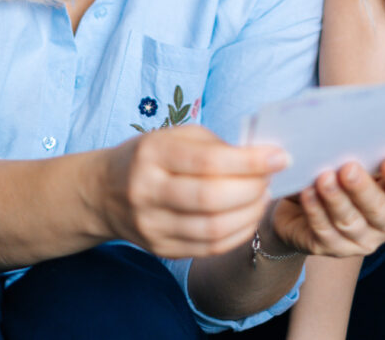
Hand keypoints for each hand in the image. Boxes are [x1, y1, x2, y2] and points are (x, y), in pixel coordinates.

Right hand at [101, 124, 287, 257]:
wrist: (104, 191)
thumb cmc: (150, 157)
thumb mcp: (175, 136)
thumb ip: (215, 146)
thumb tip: (261, 160)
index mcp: (152, 154)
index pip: (208, 162)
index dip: (251, 162)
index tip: (280, 157)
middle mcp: (147, 192)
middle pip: (212, 199)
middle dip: (253, 190)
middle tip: (270, 179)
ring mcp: (151, 226)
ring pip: (213, 230)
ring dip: (250, 214)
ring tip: (262, 197)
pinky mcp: (160, 249)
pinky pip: (209, 248)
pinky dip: (237, 233)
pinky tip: (247, 217)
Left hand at [271, 156, 384, 257]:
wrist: (302, 209)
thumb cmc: (335, 175)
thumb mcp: (347, 163)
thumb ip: (356, 153)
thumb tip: (352, 134)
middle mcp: (384, 225)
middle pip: (378, 210)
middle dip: (363, 189)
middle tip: (349, 168)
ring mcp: (360, 241)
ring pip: (349, 222)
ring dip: (336, 199)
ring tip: (323, 178)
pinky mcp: (333, 249)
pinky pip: (324, 231)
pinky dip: (315, 211)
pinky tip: (307, 193)